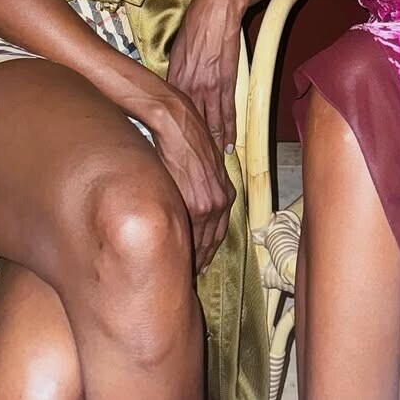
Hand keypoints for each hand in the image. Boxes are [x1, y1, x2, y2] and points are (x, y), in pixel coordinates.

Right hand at [143, 82, 235, 272]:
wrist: (178, 126)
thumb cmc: (189, 143)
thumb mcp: (206, 169)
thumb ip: (205, 190)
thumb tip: (196, 207)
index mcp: (225, 194)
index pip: (218, 232)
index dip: (208, 248)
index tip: (200, 261)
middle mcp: (220, 202)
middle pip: (211, 241)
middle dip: (201, 257)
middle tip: (190, 273)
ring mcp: (208, 205)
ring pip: (202, 242)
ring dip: (192, 258)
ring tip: (181, 271)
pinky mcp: (194, 205)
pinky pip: (191, 235)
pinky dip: (184, 248)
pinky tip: (175, 257)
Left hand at [167, 0, 248, 155]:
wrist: (216, 7)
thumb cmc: (195, 25)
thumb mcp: (177, 50)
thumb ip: (176, 73)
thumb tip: (172, 89)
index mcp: (175, 78)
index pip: (170, 115)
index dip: (171, 136)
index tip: (173, 152)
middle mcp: (189, 86)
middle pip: (189, 124)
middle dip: (190, 148)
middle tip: (192, 170)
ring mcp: (208, 85)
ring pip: (209, 123)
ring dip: (211, 145)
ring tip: (212, 166)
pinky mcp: (226, 81)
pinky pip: (226, 112)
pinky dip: (227, 131)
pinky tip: (227, 146)